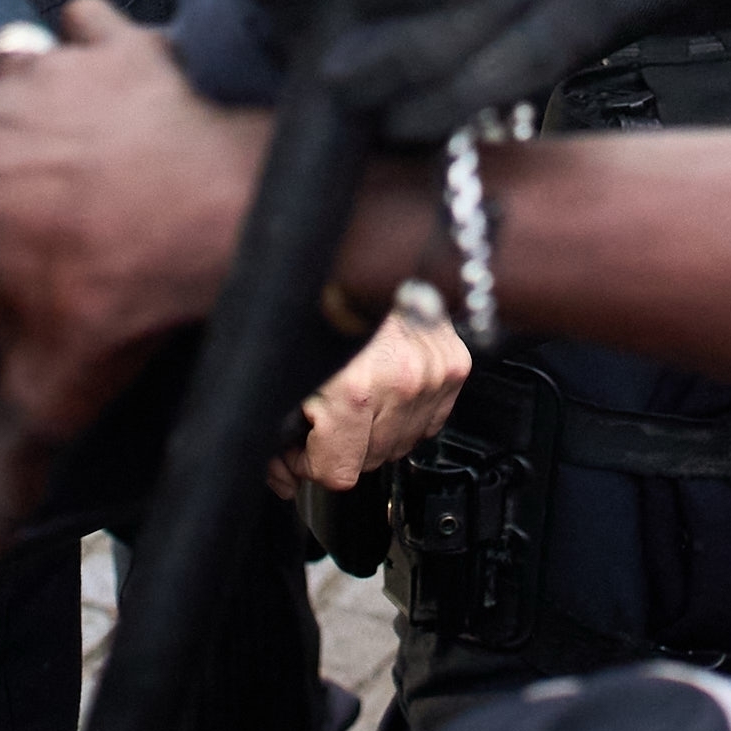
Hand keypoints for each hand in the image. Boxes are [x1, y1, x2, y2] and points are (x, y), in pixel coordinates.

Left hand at [295, 297, 469, 490]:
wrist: (351, 255)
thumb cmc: (312, 303)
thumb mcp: (278, 375)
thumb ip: (276, 437)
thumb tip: (283, 474)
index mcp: (355, 391)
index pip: (339, 472)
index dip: (308, 465)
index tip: (298, 448)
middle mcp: (402, 383)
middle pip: (371, 460)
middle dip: (339, 445)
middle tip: (319, 415)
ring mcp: (433, 371)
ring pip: (403, 442)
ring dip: (375, 431)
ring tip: (351, 397)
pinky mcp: (453, 360)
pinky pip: (432, 417)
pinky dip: (406, 410)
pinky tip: (382, 388)